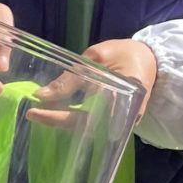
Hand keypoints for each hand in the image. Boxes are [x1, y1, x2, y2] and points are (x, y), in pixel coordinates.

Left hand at [30, 38, 156, 127]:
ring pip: (87, 129)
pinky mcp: (117, 121)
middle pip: (84, 128)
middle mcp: (121, 118)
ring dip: (63, 122)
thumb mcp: (96, 57)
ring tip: (41, 112)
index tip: (34, 112)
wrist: (151, 59)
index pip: (84, 116)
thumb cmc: (124, 53)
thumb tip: (42, 95)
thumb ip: (71, 78)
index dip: (58, 117)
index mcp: (120, 99)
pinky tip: (58, 111)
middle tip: (32, 114)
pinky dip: (74, 119)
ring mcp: (120, 122)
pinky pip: (93, 124)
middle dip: (56, 122)